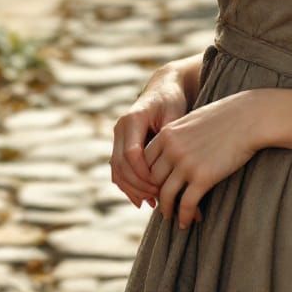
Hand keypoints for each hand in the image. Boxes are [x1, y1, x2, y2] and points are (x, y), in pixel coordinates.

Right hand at [111, 69, 194, 212]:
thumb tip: (173, 164)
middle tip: (157, 199)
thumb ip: (170, 137)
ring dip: (132, 190)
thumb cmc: (173, 100)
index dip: (143, 173)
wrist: (164, 88)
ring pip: (116, 171)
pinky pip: (119, 171)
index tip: (160, 185)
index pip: (130, 153)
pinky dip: (128, 187)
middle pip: (120, 165)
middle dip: (138, 185)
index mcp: (132, 118)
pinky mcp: (120, 146)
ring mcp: (118, 137)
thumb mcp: (175, 114)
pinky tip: (143, 200)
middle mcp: (121, 128)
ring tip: (152, 202)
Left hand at [144, 88, 262, 229]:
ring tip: (171, 217)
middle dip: (155, 194)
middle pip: (153, 180)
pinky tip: (187, 222)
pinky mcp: (203, 177)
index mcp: (168, 133)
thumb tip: (171, 153)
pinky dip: (184, 216)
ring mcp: (187, 163)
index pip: (145, 161)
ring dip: (167, 210)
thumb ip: (178, 136)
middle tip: (161, 203)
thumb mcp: (193, 120)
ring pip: (166, 195)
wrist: (249, 118)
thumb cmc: (225, 117)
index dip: (148, 177)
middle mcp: (173, 148)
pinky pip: (186, 204)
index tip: (155, 186)